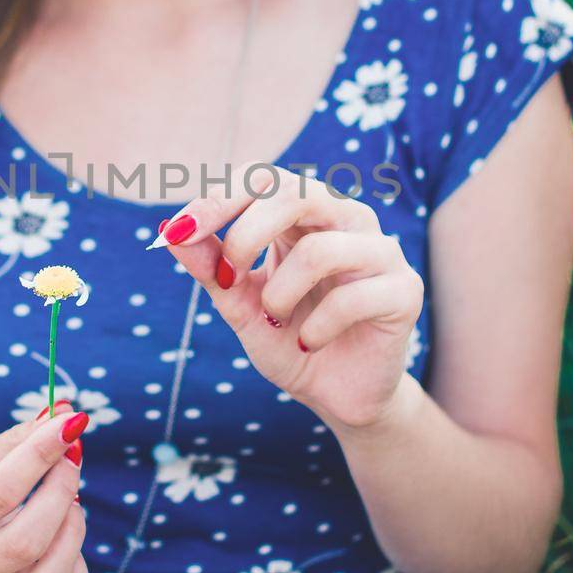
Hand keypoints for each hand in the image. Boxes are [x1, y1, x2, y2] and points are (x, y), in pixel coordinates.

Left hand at [150, 163, 423, 430]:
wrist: (337, 395)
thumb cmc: (288, 338)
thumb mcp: (239, 305)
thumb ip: (211, 268)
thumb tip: (168, 231)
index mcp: (305, 213)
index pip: (264, 178)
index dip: (220, 198)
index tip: (180, 231)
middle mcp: (346, 220)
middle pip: (296, 193)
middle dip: (247, 235)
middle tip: (227, 279)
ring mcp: (381, 252)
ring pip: (322, 250)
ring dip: (281, 294)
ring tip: (277, 321)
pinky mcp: (404, 291)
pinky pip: (352, 298)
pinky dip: (315, 328)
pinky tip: (309, 344)